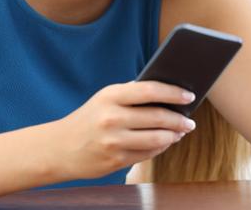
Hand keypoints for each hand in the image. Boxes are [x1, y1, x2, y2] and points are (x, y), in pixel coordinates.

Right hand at [56, 81, 196, 179]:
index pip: (149, 90)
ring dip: (174, 135)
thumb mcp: (105, 98)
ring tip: (181, 131)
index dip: (173, 93)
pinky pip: (148, 154)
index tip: (189, 95)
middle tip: (190, 120)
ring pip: (157, 139)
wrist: (60, 147)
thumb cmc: (90, 118)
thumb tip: (168, 93)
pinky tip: (165, 142)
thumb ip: (132, 93)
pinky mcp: (115, 161)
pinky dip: (161, 147)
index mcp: (110, 96)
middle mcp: (111, 118)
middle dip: (179, 119)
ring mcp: (114, 142)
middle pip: (157, 117)